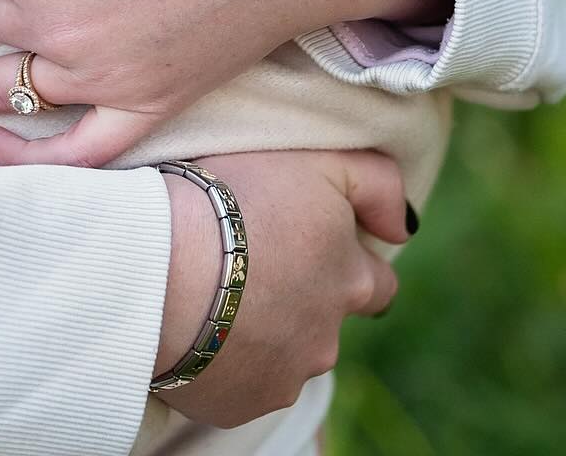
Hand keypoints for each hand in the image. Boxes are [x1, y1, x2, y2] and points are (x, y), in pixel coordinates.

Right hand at [158, 148, 406, 426]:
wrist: (159, 264)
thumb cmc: (233, 198)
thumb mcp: (318, 161)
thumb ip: (377, 184)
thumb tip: (406, 227)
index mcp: (350, 280)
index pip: (379, 284)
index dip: (348, 264)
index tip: (310, 247)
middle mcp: (327, 337)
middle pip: (328, 323)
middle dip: (306, 303)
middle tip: (259, 268)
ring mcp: (284, 376)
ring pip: (285, 355)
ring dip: (263, 330)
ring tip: (216, 292)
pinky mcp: (241, 405)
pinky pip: (239, 382)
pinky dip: (225, 358)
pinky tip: (195, 323)